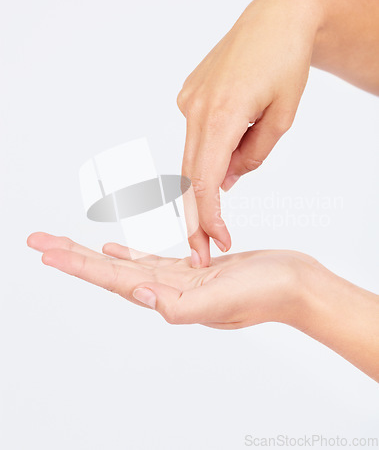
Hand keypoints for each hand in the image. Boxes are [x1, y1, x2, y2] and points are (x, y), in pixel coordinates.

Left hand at [26, 232, 314, 328]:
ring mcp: (178, 279)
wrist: (294, 284)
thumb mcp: (221, 303)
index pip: (111, 278)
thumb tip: (139, 294)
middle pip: (108, 271)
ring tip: (68, 245)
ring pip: (126, 264)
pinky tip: (117, 248)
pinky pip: (151, 260)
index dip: (77, 263)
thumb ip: (177, 306)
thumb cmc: (265, 294)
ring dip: (95, 254)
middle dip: (73, 254)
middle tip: (39, 241)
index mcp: (167, 297)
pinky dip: (130, 253)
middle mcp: (166, 290)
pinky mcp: (193, 268)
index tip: (45, 250)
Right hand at [178, 0, 322, 265]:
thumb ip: (250, 157)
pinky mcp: (187, 95)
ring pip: (191, 156)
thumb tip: (224, 182)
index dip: (207, 217)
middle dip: (195, 216)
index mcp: (220, 115)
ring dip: (202, 186)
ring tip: (220, 209)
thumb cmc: (285, 64)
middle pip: (188, 175)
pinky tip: (229, 146)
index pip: (204, 180)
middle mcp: (194, 109)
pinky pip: (195, 136)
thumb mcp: (281, 119)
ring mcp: (188, 101)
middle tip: (203, 249)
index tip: (216, 243)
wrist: (274, 19)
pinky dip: (207, 154)